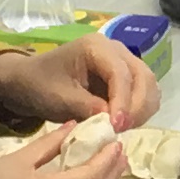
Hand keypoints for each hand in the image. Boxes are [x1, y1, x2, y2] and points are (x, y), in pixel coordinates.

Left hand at [0, 32, 160, 132]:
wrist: (30, 81)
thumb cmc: (40, 85)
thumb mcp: (58, 98)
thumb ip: (86, 107)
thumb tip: (114, 122)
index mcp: (96, 47)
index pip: (121, 73)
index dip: (123, 101)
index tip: (116, 127)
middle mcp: (116, 50)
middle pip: (143, 77)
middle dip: (137, 107)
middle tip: (120, 131)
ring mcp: (123, 62)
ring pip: (149, 86)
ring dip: (142, 110)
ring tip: (121, 129)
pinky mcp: (125, 78)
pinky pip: (144, 93)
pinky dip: (139, 110)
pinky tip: (123, 123)